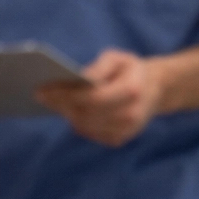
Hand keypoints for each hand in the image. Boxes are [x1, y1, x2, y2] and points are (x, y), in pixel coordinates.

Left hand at [37, 50, 165, 147]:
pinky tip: (75, 111)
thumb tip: (76, 79)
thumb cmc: (131, 70)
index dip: (65, 95)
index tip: (41, 90)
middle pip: (85, 114)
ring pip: (84, 126)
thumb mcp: (118, 58)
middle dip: (61, 105)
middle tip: (42, 95)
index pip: (92, 98)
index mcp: (132, 90)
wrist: (156, 89)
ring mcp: (126, 130)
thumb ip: (98, 67)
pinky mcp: (119, 140)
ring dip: (67, 114)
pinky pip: (90, 133)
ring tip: (56, 102)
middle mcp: (130, 114)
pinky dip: (78, 123)